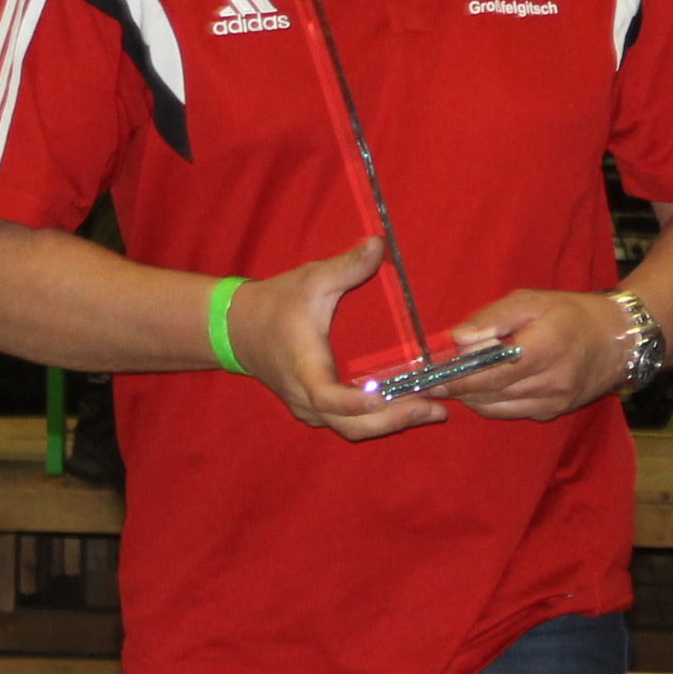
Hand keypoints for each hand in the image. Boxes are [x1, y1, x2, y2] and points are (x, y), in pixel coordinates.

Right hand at [226, 239, 447, 441]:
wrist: (238, 328)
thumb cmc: (277, 302)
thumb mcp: (312, 280)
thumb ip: (346, 266)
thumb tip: (379, 244)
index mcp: (304, 366)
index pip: (327, 396)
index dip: (354, 402)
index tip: (383, 397)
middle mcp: (305, 396)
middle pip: (350, 425)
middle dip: (393, 420)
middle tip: (434, 410)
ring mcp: (308, 408)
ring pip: (351, 430)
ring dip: (389, 424)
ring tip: (430, 411)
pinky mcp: (314, 410)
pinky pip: (347, 425)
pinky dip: (376, 422)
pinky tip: (405, 407)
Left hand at [438, 290, 631, 421]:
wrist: (617, 339)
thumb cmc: (571, 313)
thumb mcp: (531, 301)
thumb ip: (493, 318)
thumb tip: (458, 337)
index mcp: (544, 348)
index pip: (491, 372)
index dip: (458, 378)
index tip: (432, 378)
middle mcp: (550, 381)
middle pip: (491, 394)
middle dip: (459, 389)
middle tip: (434, 382)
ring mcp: (553, 402)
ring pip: (498, 409)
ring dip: (473, 398)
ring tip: (456, 383)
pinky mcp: (554, 413)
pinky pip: (512, 413)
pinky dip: (492, 403)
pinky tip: (484, 388)